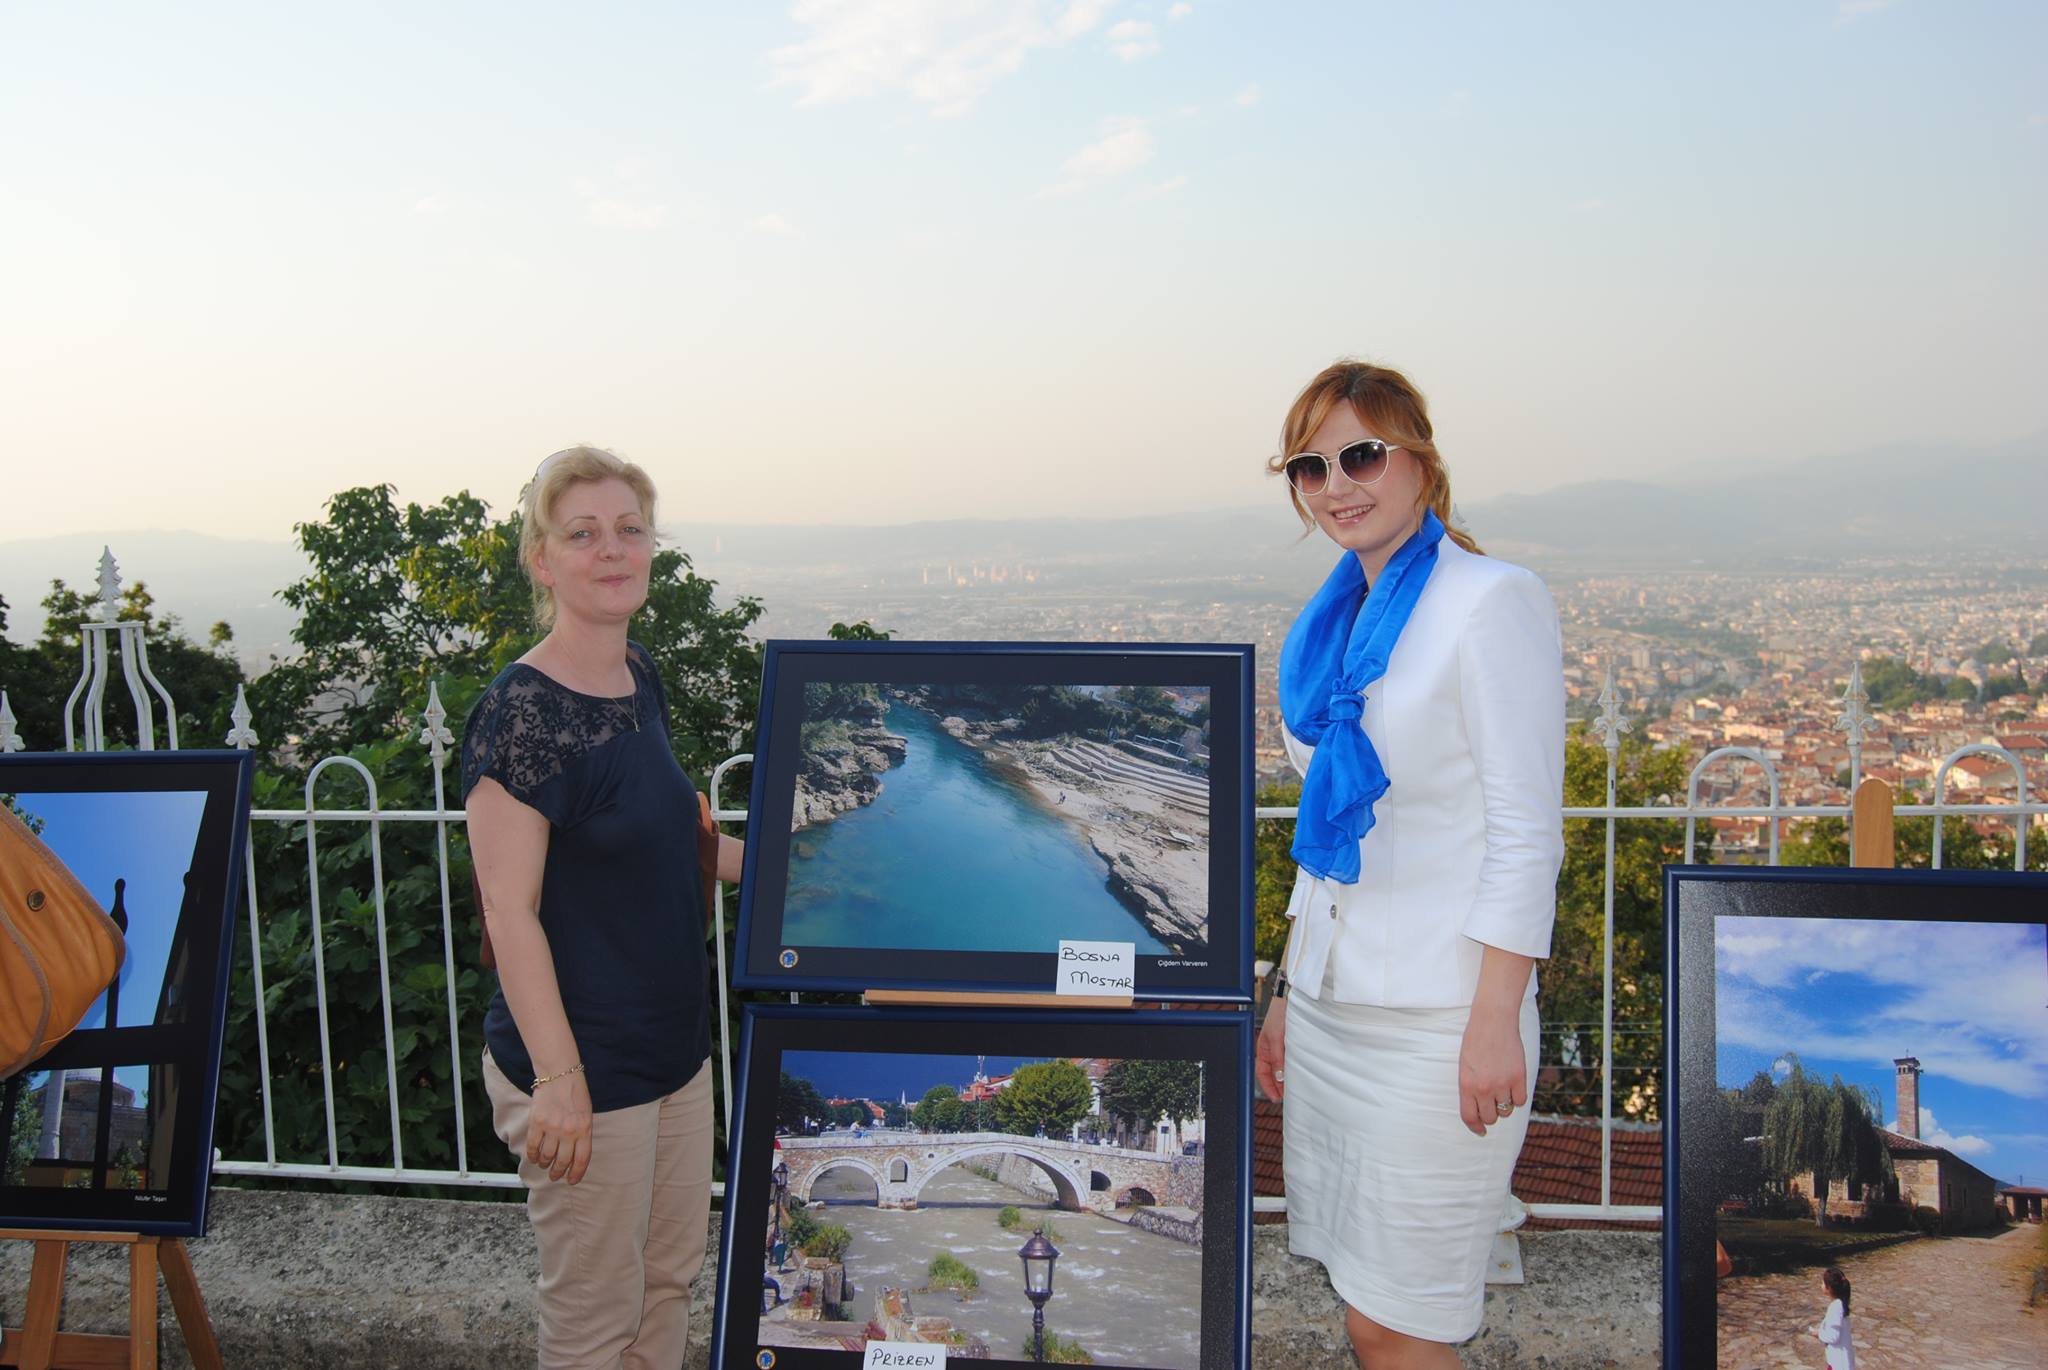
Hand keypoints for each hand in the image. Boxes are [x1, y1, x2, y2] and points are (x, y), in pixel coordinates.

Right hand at [527, 1070, 593, 1183]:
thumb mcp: (587, 1114)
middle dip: (558, 1172)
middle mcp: (569, 1131)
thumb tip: (574, 1155)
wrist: (560, 1075)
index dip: (576, 1173)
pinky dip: (532, 1155)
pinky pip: (533, 1146)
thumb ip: (582, 1133)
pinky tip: (533, 1157)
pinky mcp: (537, 1123)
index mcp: (585, 1129)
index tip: (571, 1181)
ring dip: (544, 1163)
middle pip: (563, 1161)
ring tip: (544, 1164)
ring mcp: (552, 1128)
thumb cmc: (576, 1094)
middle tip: (554, 1176)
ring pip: (547, 1156)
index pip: (582, 1159)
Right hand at [1255, 999, 1287, 1101]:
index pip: (1262, 1073)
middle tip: (1288, 1096)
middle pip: (1274, 1072)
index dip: (1267, 1086)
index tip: (1276, 1098)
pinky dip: (1296, 1068)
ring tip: (1296, 1087)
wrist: (1293, 998)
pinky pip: (1294, 1059)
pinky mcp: (1295, 1043)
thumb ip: (1277, 1058)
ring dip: (1288, 1077)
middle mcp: (1273, 1049)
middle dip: (1279, 1086)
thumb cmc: (1279, 1013)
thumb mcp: (1276, 1038)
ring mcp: (1284, 1046)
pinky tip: (1302, 1072)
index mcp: (1263, 1048)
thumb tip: (1279, 1078)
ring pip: (1284, 1067)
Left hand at [1457, 1006, 1525, 1136]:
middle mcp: (1484, 1087)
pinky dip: (1518, 1098)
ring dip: (1504, 1105)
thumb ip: (1470, 1087)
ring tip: (1502, 1090)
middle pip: (1490, 1117)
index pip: (1470, 1117)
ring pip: (1506, 1111)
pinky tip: (1513, 1087)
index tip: (1480, 1131)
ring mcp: (1503, 1083)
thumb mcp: (1465, 1066)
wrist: (1493, 1021)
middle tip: (1492, 1105)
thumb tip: (1479, 1109)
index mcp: (1466, 1084)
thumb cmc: (1475, 1041)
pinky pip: (1521, 1101)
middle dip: (1491, 1115)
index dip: (1475, 1127)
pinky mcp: (1519, 1077)